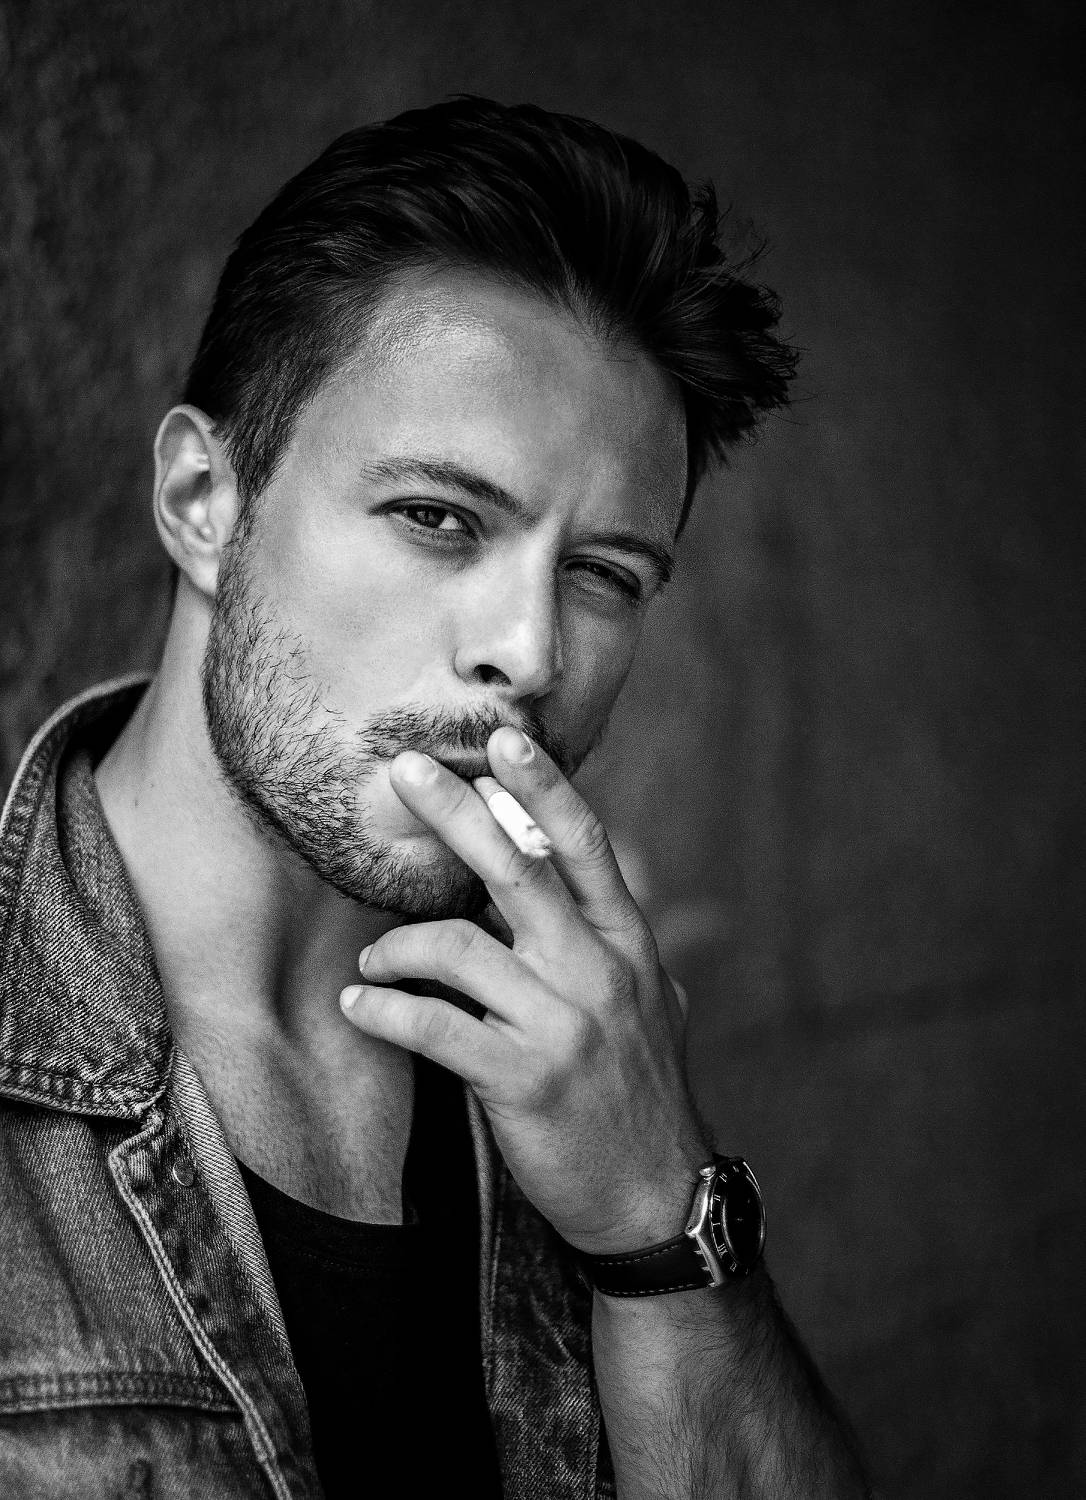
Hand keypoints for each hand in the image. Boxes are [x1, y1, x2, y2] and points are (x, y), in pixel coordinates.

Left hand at [338, 726, 708, 1253]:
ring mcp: (562, 1025)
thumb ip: (611, 940)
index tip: (501, 740)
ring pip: (457, 947)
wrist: (657, 1195)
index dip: (543, 785)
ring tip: (377, 956)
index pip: (584, 845)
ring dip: (399, 942)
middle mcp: (599, 971)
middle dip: (455, 812)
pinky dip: (384, 1009)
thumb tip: (572, 882)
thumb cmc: (642, 1090)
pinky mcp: (522, 1079)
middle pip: (516, 868)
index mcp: (628, 943)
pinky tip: (360, 1005)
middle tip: (404, 771)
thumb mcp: (652, 1000)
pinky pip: (432, 1026)